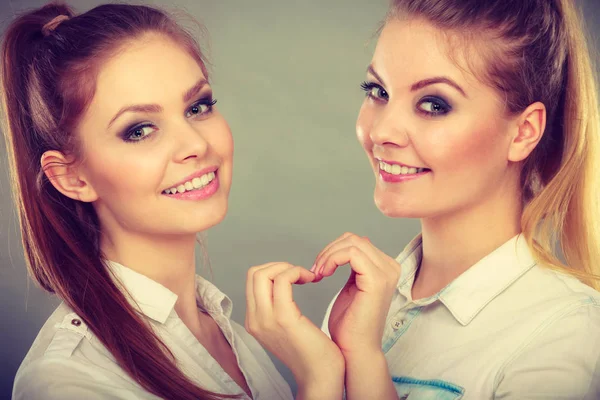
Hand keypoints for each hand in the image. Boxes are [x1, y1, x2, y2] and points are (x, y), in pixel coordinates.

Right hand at [245, 262, 344, 398]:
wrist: (320, 377)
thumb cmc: (312, 352)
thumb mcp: (286, 327)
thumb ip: (277, 308)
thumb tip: (282, 283)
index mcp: (254, 321)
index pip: (253, 281)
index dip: (274, 271)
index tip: (295, 277)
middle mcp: (255, 320)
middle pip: (254, 273)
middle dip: (279, 265)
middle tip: (300, 273)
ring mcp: (266, 319)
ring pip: (263, 273)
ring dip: (288, 267)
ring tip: (306, 276)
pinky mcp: (283, 318)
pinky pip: (283, 280)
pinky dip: (297, 272)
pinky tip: (311, 279)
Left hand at [312, 233, 400, 356]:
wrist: (354, 350)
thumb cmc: (350, 325)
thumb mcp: (351, 287)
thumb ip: (353, 267)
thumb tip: (351, 246)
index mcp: (386, 268)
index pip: (357, 242)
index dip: (333, 250)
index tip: (319, 269)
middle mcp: (390, 267)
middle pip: (353, 239)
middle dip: (329, 251)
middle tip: (315, 270)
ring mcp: (386, 273)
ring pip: (351, 243)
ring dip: (328, 255)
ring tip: (318, 273)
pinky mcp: (376, 279)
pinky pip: (351, 253)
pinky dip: (332, 259)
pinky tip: (323, 274)